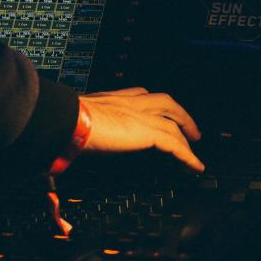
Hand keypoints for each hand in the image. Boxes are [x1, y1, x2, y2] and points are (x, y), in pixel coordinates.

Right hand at [79, 88, 204, 172]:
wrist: (69, 120)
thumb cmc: (65, 121)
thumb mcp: (75, 120)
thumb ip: (80, 128)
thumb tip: (68, 146)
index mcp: (114, 98)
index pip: (142, 95)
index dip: (154, 104)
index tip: (160, 111)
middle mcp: (132, 102)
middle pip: (166, 104)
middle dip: (181, 116)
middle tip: (191, 130)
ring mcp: (142, 115)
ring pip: (173, 124)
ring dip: (186, 139)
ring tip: (194, 152)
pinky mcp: (149, 132)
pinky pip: (174, 145)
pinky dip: (187, 156)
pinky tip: (195, 166)